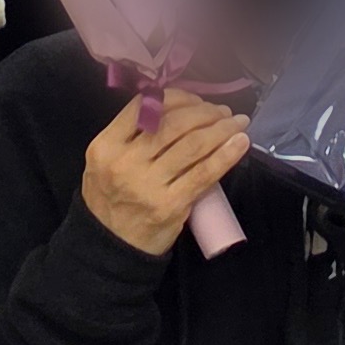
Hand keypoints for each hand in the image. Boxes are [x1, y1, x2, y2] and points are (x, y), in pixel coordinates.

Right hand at [79, 92, 254, 256]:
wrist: (110, 247)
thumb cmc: (111, 199)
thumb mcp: (104, 161)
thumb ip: (131, 135)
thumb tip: (178, 108)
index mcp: (106, 145)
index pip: (144, 107)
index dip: (177, 97)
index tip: (196, 99)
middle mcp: (126, 162)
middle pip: (174, 124)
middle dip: (204, 111)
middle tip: (222, 111)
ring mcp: (149, 185)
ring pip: (193, 145)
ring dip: (221, 128)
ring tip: (236, 123)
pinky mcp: (172, 205)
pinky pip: (205, 173)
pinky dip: (227, 154)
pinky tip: (240, 143)